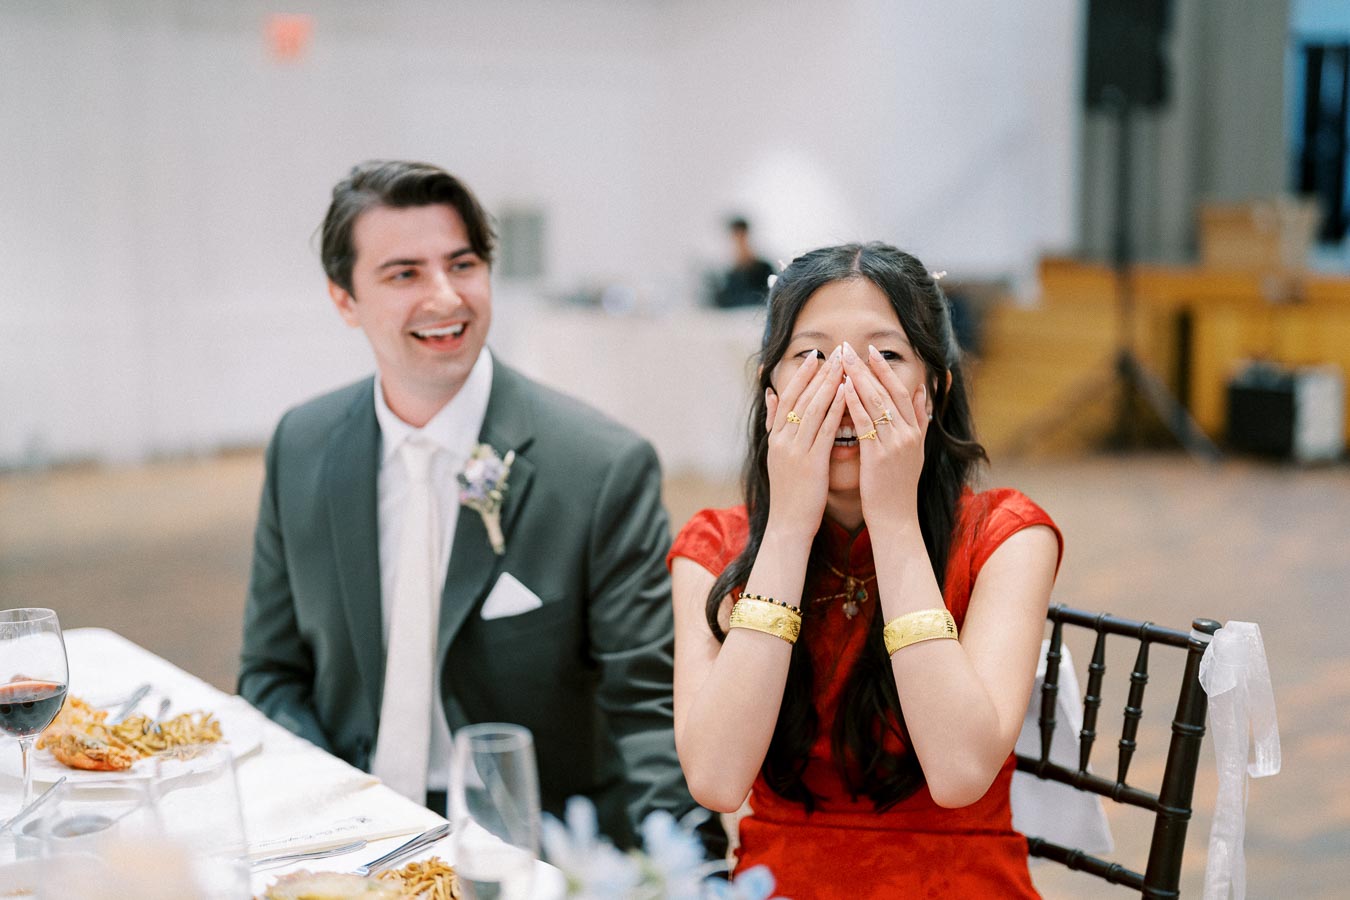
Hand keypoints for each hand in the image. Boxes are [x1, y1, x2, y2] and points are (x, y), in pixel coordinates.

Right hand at [763, 347, 846, 539]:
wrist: (787, 525)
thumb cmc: (789, 493)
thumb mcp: (777, 456)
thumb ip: (774, 424)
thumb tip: (770, 395)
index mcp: (776, 438)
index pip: (787, 398)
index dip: (801, 375)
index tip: (815, 355)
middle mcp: (783, 440)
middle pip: (801, 398)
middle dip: (819, 373)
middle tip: (835, 351)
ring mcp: (796, 450)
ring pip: (813, 409)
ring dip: (829, 384)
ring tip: (843, 364)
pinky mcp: (811, 463)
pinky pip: (825, 430)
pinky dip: (836, 409)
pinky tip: (847, 393)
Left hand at [839, 341, 927, 529]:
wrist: (896, 518)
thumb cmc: (898, 486)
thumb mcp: (916, 451)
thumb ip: (919, 421)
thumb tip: (924, 392)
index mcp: (915, 431)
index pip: (902, 392)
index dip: (886, 370)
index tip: (872, 351)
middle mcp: (908, 435)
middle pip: (888, 393)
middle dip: (868, 368)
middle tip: (850, 348)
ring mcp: (896, 445)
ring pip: (876, 404)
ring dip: (858, 379)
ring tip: (842, 361)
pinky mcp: (880, 457)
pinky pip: (866, 425)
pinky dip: (854, 405)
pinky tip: (842, 390)